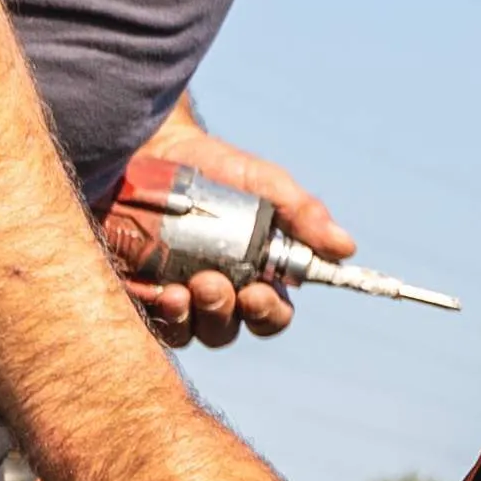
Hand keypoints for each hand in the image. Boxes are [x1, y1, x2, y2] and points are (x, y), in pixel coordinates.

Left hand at [99, 103, 356, 348]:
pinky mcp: (135, 291)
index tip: (258, 293)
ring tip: (180, 289)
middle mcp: (216, 294)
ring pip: (186, 333)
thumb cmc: (216, 166)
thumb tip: (346, 248)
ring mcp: (173, 295)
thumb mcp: (264, 183)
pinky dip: (154, 312)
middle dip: (222, 313)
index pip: (270, 316)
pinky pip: (146, 321)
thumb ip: (303, 214)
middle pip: (225, 330)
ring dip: (188, 319)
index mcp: (255, 277)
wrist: (152, 147)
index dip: (268, 314)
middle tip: (212, 283)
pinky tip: (155, 290)